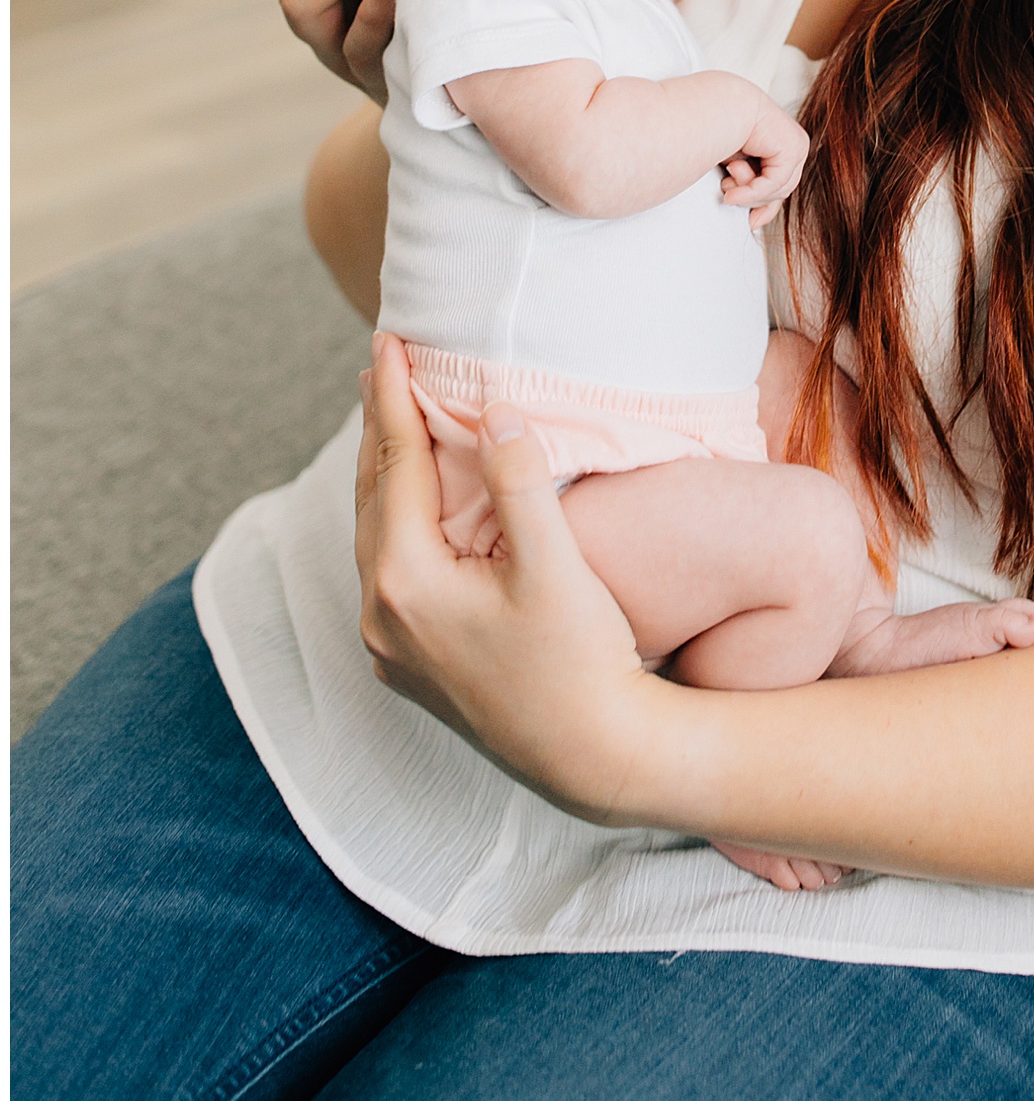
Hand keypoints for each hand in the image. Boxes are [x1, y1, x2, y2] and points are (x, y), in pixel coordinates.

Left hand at [354, 332, 658, 818]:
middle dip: (378, 428)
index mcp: (405, 580)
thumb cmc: (580, 661)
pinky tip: (414, 510)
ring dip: (385, 476)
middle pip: (373, 497)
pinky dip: (396, 523)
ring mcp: (391, 646)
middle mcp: (382, 614)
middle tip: (380, 365)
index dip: (391, 397)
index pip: (395, 464)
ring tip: (390, 424)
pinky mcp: (411, 667)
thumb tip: (493, 407)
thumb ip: (519, 479)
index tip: (387, 341)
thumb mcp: (554, 563)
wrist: (593, 759)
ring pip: (375, 537)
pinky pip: (387, 573)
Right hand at [720, 96, 808, 229]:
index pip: (780, 184)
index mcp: (780, 145)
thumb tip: (755, 224)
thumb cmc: (718, 132)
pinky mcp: (793, 147)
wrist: (716, 107)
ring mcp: (797, 144)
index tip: (750, 222)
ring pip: (779, 189)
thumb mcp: (735, 168)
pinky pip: (775, 183)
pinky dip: (752, 191)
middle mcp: (793, 143)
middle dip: (753, 197)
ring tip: (727, 181)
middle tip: (728, 194)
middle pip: (781, 189)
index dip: (764, 205)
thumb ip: (749, 190)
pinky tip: (731, 193)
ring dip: (749, 191)